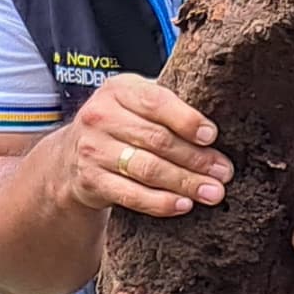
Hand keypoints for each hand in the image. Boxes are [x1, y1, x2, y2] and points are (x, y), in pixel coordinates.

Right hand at [55, 73, 230, 221]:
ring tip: (212, 192)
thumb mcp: (135, 102)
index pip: (156, 102)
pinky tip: (183, 204)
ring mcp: (93, 150)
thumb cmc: (119, 125)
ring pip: (148, 169)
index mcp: (119, 89)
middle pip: (157, 140)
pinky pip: (132, 195)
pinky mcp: (91, 181)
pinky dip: (160, 202)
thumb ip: (167, 106)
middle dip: (196, 158)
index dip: (186, 120)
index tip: (211, 136)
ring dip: (185, 182)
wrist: (70, 155)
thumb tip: (214, 131)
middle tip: (223, 172)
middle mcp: (101, 116)